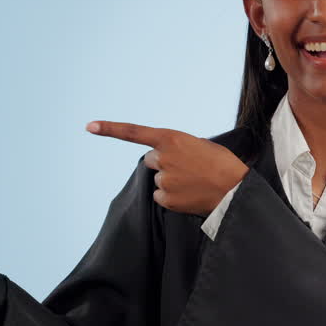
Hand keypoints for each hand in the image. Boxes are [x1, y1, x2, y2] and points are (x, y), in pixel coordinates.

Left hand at [87, 120, 248, 215]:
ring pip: (159, 180)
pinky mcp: (167, 199)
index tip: (90, 126)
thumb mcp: (201, 145)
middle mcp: (163, 158)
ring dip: (172, 180)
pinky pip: (162, 197)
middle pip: (152, 160)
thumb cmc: (223, 165)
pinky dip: (173, 197)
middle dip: (165, 163)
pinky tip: (190, 194)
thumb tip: (167, 158)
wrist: (235, 190)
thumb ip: (178, 147)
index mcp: (171, 138)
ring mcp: (164, 180)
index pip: (134, 132)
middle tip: (188, 168)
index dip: (110, 129)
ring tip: (194, 182)